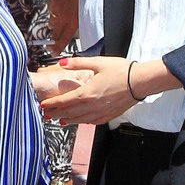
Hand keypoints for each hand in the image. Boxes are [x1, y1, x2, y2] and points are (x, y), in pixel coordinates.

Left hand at [41, 55, 177, 124]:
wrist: (141, 81)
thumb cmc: (122, 71)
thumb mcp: (98, 63)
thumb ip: (78, 63)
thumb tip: (62, 62)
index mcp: (87, 92)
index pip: (64, 101)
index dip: (52, 104)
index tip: (43, 106)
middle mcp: (92, 105)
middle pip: (70, 112)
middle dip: (57, 114)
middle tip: (47, 115)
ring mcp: (101, 112)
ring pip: (80, 119)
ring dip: (69, 120)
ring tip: (61, 121)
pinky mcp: (110, 115)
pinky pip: (93, 121)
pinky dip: (84, 122)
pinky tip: (82, 121)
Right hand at [45, 0, 81, 53]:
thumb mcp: (85, 12)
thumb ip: (77, 23)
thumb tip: (72, 31)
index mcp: (74, 21)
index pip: (63, 39)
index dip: (57, 47)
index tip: (53, 51)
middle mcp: (64, 16)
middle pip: (54, 33)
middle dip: (53, 40)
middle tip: (51, 43)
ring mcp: (56, 9)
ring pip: (52, 22)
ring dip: (56, 23)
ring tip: (62, 18)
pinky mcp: (52, 1)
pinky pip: (51, 11)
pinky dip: (55, 11)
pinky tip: (61, 6)